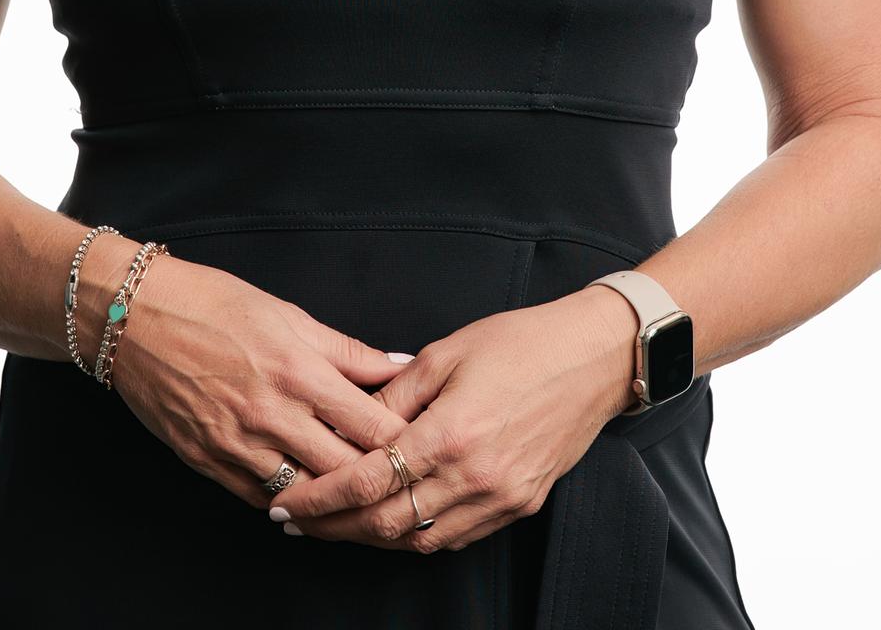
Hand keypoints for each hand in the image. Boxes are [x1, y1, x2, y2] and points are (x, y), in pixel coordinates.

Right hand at [107, 252, 420, 511]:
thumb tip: (398, 365)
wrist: (133, 316)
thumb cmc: (212, 302)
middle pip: (345, 468)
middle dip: (378, 477)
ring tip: (360, 496)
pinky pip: (261, 497)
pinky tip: (308, 495)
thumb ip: (346, 350)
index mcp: (298, 370)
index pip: (371, 425)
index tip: (423, 444)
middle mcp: (271, 413)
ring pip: (306, 493)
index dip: (404, 441)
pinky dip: (289, 500)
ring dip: (334, 497)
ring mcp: (236, 443)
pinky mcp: (207, 461)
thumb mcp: (287, 313)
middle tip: (402, 479)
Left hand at [261, 285, 637, 552]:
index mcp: (450, 433)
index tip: (288, 503)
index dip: (321, 497)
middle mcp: (474, 477)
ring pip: (420, 539)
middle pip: (386, 523)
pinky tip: (392, 520)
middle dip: (334, 527)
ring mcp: (499, 497)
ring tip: (335, 523)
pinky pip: (456, 536)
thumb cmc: (519, 342)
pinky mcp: (519, 505)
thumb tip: (350, 419)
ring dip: (372, 536)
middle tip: (297, 521)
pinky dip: (417, 533)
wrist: (592, 359)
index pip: (368, 481)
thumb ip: (393, 393)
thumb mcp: (445, 352)